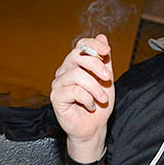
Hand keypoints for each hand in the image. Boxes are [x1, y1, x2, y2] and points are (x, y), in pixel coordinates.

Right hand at [50, 34, 114, 159]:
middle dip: (97, 66)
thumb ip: (104, 60)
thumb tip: (102, 37)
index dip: (93, 44)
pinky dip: (87, 98)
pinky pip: (73, 90)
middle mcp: (64, 71)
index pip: (81, 45)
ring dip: (94, 87)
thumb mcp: (105, 79)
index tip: (107, 51)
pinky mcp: (56, 97)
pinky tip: (90, 106)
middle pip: (77, 56)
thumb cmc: (98, 104)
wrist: (94, 127)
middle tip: (108, 79)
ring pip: (76, 74)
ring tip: (102, 99)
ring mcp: (58, 83)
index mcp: (76, 64)